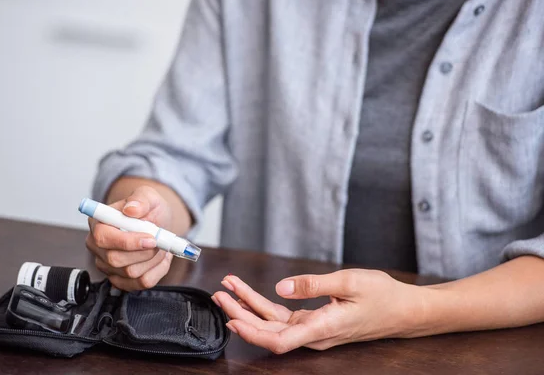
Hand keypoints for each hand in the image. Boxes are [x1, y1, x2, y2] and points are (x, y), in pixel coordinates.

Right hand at [86, 186, 173, 290]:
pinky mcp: (120, 279)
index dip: (128, 242)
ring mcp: (107, 265)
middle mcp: (98, 246)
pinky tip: (159, 258)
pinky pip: (141, 283)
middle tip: (159, 240)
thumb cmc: (147, 209)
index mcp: (98, 223)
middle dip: (145, 252)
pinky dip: (157, 271)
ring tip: (160, 246)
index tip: (151, 239)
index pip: (104, 238)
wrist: (156, 221)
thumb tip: (131, 209)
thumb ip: (140, 199)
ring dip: (154, 260)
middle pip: (116, 260)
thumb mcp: (147, 196)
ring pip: (131, 273)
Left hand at [212, 270, 426, 353]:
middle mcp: (314, 333)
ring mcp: (312, 329)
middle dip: (240, 313)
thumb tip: (280, 286)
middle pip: (268, 331)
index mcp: (323, 328)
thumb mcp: (349, 282)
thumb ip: (313, 285)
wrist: (403, 310)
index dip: (253, 333)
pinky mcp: (313, 321)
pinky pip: (282, 315)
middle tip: (220, 294)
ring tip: (227, 287)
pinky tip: (249, 292)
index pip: (280, 340)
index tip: (232, 320)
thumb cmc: (381, 295)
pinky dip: (263, 303)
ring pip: (272, 322)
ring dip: (248, 306)